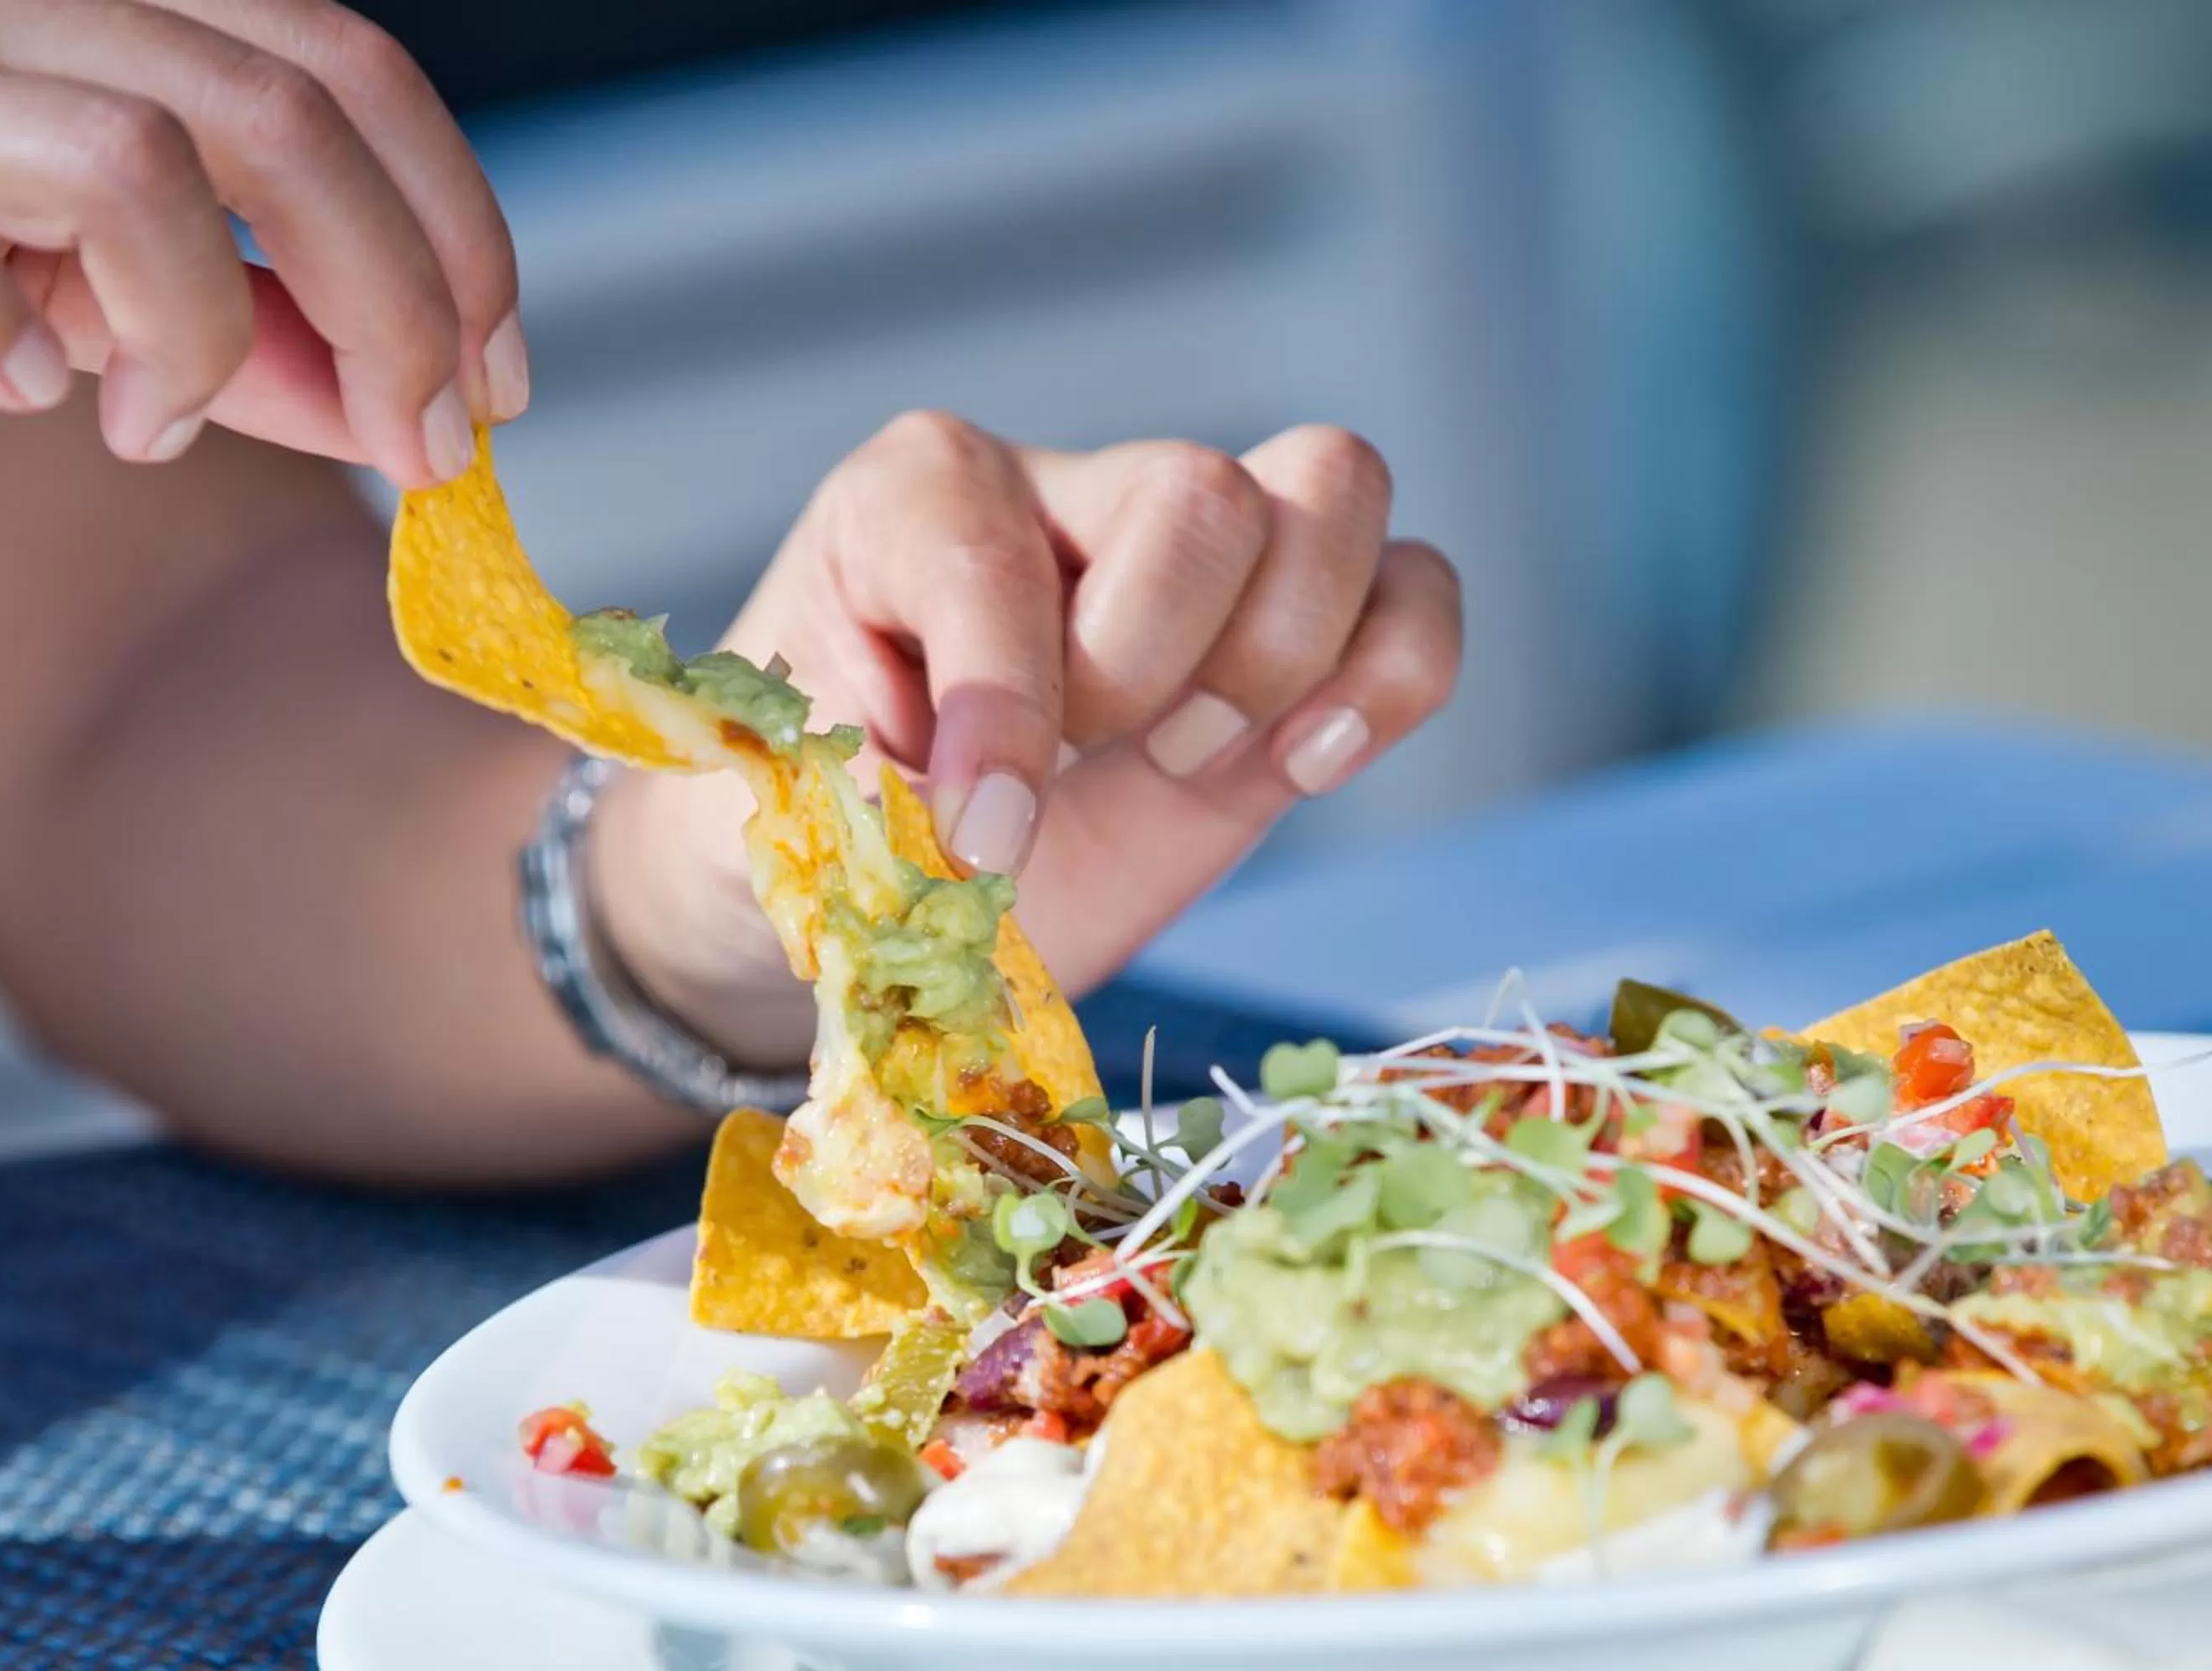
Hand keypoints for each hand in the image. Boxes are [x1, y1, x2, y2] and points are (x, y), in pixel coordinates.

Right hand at [0, 0, 521, 485]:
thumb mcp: (105, 268)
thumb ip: (252, 319)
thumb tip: (415, 416)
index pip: (349, 64)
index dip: (459, 229)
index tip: (497, 381)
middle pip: (286, 114)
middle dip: (395, 308)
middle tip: (413, 445)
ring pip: (141, 156)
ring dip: (198, 333)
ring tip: (155, 424)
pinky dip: (3, 346)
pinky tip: (12, 390)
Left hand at [592, 411, 1463, 1067]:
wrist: (875, 894)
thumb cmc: (812, 834)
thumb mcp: (792, 818)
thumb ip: (873, 811)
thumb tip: (1005, 831)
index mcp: (911, 500)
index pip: (989, 547)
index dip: (1001, 700)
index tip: (982, 841)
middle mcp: (1067, 491)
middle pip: (1200, 492)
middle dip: (1151, 667)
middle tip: (1091, 764)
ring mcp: (1197, 555)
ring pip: (1334, 484)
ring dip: (1279, 655)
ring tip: (1183, 757)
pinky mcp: (1295, 641)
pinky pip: (1418, 590)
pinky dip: (1393, 679)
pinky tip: (1296, 766)